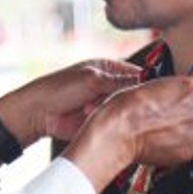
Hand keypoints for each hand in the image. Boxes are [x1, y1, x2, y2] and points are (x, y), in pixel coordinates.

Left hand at [0, 59, 139, 146]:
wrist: (37, 115)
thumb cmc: (58, 90)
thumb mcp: (92, 81)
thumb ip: (120, 81)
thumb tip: (146, 81)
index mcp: (108, 68)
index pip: (138, 73)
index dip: (148, 82)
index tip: (155, 90)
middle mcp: (110, 85)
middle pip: (134, 93)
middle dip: (130, 99)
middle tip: (121, 102)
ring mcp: (106, 104)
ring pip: (127, 111)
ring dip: (118, 112)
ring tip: (98, 109)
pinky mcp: (102, 122)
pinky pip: (117, 125)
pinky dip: (114, 125)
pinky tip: (104, 122)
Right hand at [62, 77, 192, 192]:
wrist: (119, 130)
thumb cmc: (131, 105)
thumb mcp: (160, 84)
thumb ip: (182, 93)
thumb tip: (189, 100)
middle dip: (190, 119)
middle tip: (168, 117)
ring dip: (182, 134)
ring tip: (159, 129)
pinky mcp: (186, 154)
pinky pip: (185, 150)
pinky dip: (174, 148)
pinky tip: (158, 141)